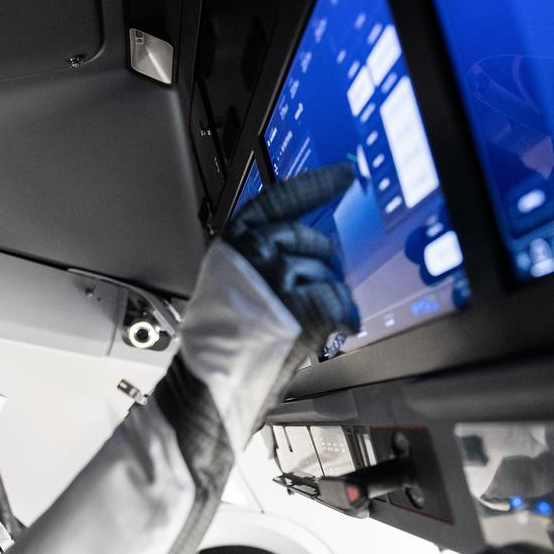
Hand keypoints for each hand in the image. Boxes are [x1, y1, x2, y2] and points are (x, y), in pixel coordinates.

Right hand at [224, 163, 360, 347]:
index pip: (284, 198)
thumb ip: (260, 255)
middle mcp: (259, 252)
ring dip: (331, 298)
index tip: (344, 173)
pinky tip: (340, 327)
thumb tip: (304, 250)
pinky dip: (346, 318)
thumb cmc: (216, 339)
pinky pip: (341, 302)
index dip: (318, 184)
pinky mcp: (303, 307)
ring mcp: (281, 278)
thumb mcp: (226, 279)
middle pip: (315, 242)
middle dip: (324, 266)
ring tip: (312, 319)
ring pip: (329, 275)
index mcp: (237, 240)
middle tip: (318, 289)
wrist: (208, 379)